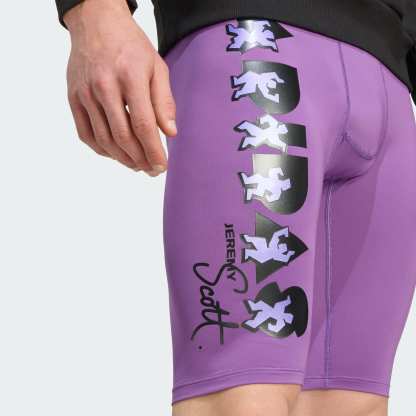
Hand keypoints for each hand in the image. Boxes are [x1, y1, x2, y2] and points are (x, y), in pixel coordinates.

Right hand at [65, 0, 176, 175]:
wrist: (96, 24)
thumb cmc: (132, 47)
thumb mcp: (157, 67)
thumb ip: (164, 101)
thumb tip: (170, 132)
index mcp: (129, 77)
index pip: (143, 125)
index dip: (153, 151)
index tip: (162, 166)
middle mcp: (104, 86)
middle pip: (122, 137)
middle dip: (140, 159)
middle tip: (152, 169)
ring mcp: (85, 93)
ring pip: (104, 139)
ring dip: (122, 159)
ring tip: (137, 166)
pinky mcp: (73, 98)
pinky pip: (86, 134)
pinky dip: (102, 150)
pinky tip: (116, 154)